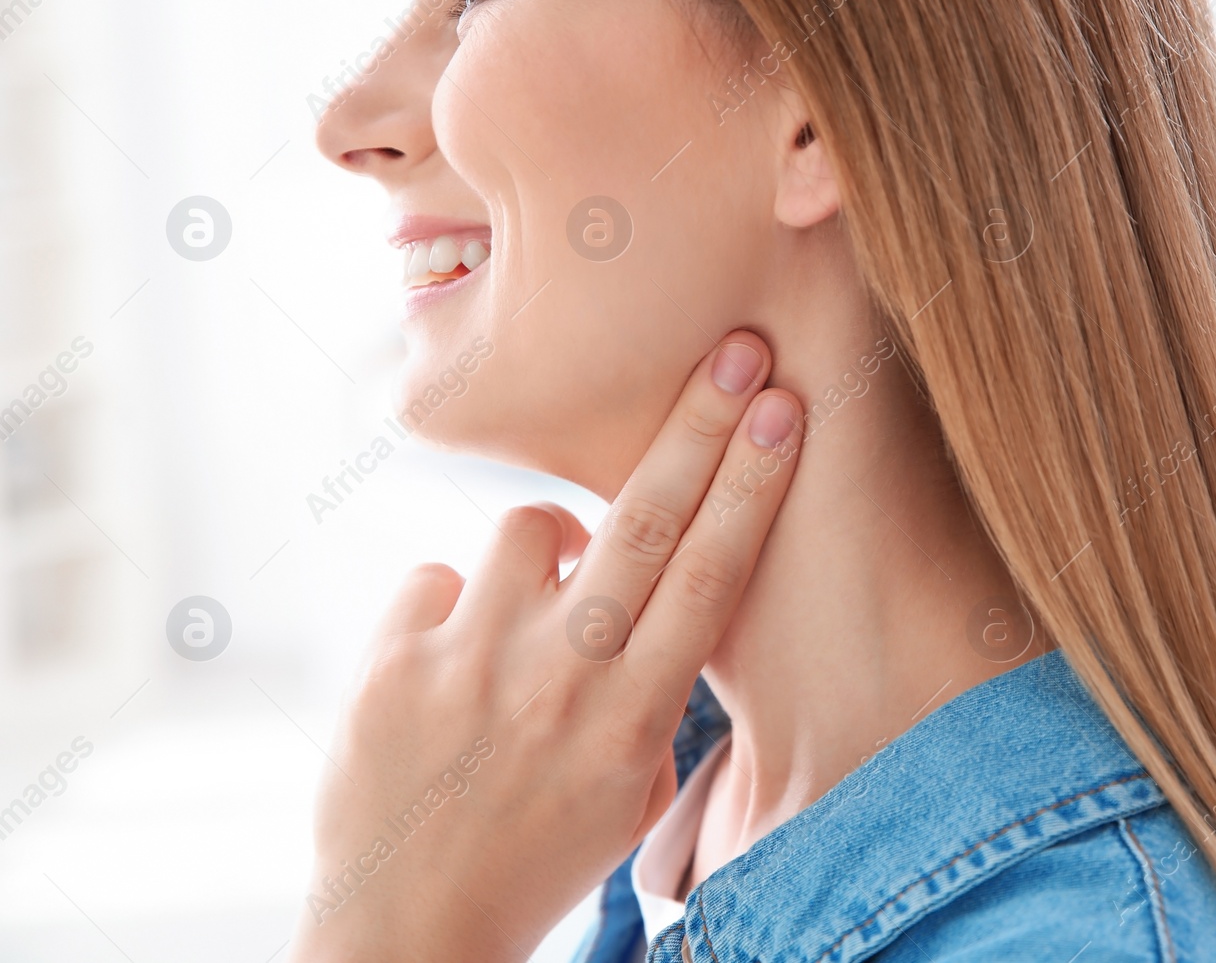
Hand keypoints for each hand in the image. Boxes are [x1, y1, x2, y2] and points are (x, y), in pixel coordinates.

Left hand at [288, 330, 800, 962]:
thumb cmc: (538, 853)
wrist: (409, 928)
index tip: (783, 408)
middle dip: (699, 426)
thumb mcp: (630, 790)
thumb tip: (653, 594)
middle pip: (641, 521)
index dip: (751, 482)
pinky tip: (454, 662)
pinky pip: (439, 575)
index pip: (708, 576)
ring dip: (545, 548)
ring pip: (528, 527)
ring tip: (534, 607)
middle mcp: (558, 682)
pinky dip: (456, 606)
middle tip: (734, 351)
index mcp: (632, 718)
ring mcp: (470, 665)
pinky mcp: (391, 662)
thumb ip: (652, 693)